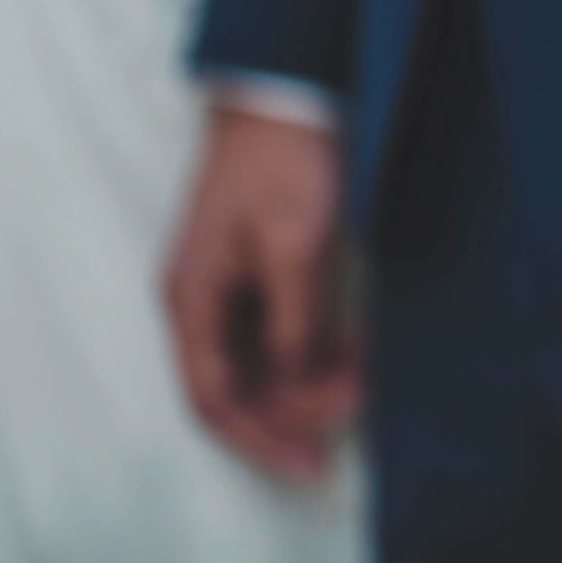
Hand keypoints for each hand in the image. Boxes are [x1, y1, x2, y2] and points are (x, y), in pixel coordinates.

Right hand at [164, 107, 361, 479]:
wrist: (285, 96)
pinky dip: (316, 351)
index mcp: (194, 299)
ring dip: (312, 381)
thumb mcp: (295, 243)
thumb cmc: (284, 162)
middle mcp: (203, 303)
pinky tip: (357, 350)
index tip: (313, 465)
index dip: (264, 438)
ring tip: (367, 374)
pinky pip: (280, 334)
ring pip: (265, 364)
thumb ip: (293, 318)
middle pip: (242, 387)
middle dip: (299, 407)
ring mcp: (229, 289)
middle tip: (361, 398)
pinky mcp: (259, 274)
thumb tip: (296, 379)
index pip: (217, 398)